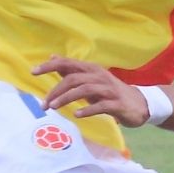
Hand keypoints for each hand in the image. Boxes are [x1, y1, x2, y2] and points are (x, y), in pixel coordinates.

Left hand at [35, 55, 150, 126]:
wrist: (140, 104)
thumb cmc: (111, 92)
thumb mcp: (91, 79)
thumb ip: (72, 70)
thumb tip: (52, 58)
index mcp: (92, 69)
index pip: (68, 63)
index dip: (50, 66)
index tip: (33, 72)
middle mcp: (100, 76)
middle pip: (74, 78)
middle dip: (56, 90)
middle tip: (44, 104)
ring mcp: (109, 90)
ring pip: (85, 89)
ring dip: (66, 98)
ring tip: (54, 107)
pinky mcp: (117, 104)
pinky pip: (100, 105)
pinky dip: (88, 109)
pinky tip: (77, 114)